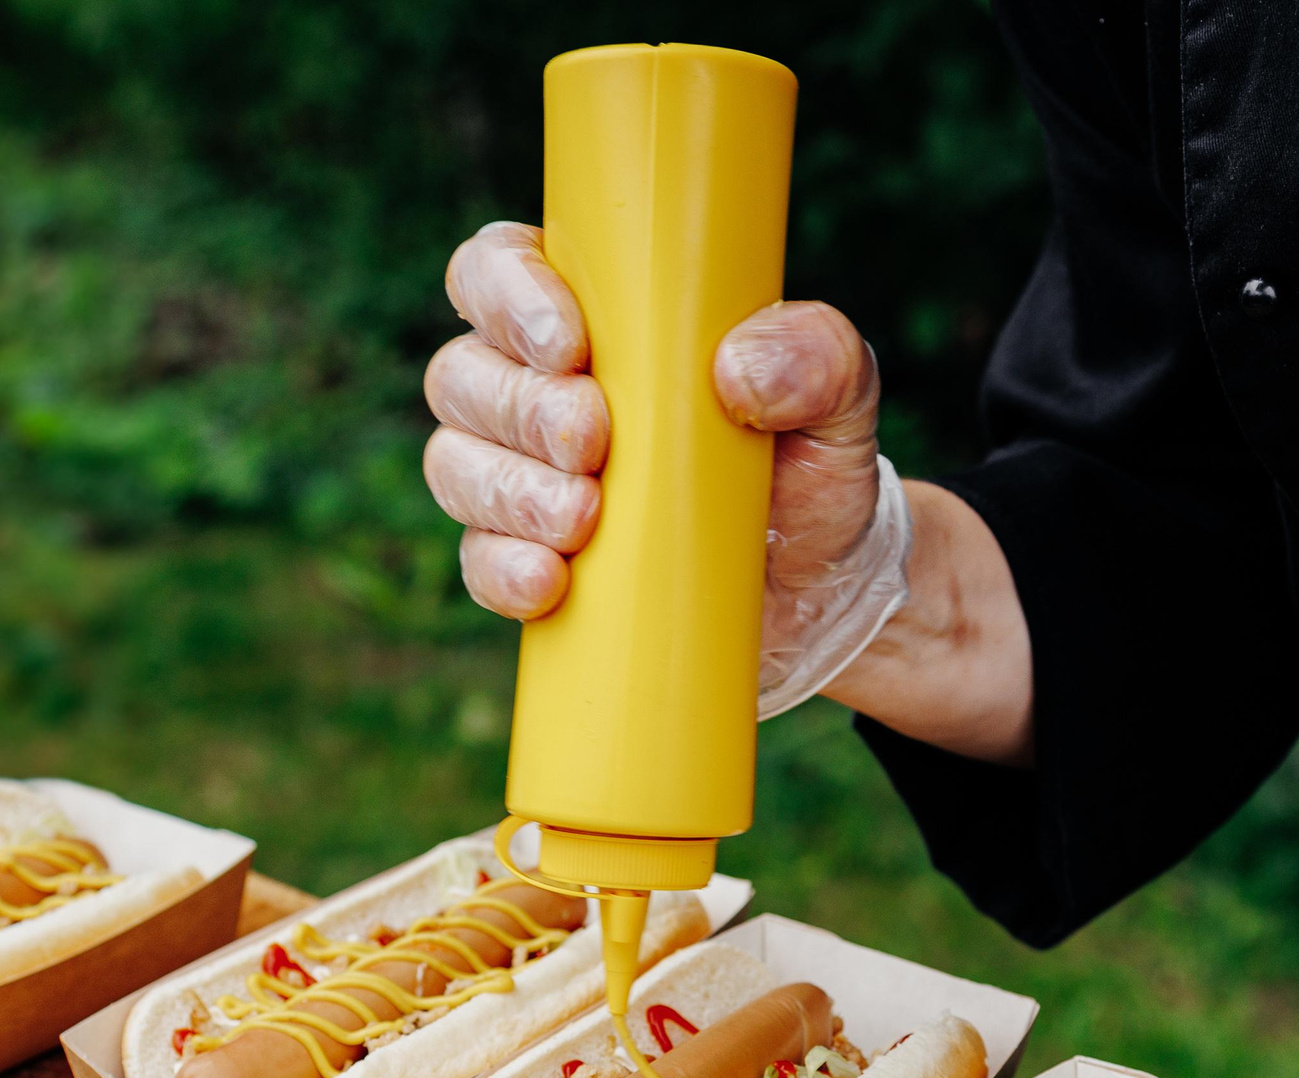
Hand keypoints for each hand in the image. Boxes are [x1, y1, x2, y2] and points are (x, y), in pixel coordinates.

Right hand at [422, 222, 887, 644]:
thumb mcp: (842, 398)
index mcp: (592, 318)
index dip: (508, 296)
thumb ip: (818, 356)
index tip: (570, 346)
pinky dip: (504, 569)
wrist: (819, 586)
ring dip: (511, 491)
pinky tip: (551, 580)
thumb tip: (738, 368)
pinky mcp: (527, 562)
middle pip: (464, 375)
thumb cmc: (811, 462)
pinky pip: (478, 563)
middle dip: (523, 409)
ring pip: (456, 465)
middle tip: (595, 442)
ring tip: (585, 517)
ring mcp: (521, 480)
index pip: (495, 270)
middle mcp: (535, 391)